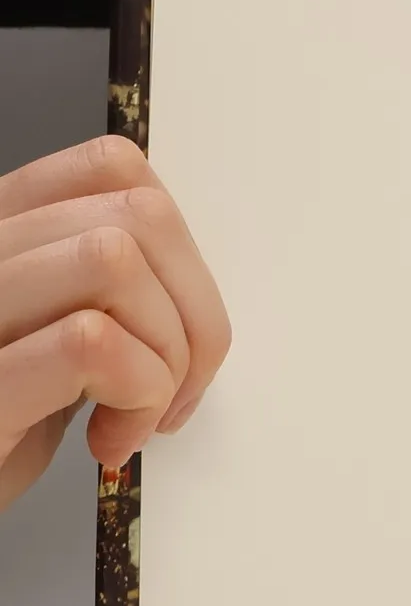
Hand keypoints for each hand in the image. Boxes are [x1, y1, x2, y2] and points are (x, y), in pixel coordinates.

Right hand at [0, 134, 230, 511]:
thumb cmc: (7, 426)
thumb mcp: (56, 334)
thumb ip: (109, 284)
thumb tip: (191, 277)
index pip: (112, 167)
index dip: (181, 249)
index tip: (179, 327)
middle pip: (138, 214)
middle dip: (196, 312)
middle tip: (176, 390)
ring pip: (113, 260)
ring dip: (165, 355)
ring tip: (134, 417)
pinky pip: (92, 340)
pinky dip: (139, 392)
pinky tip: (112, 438)